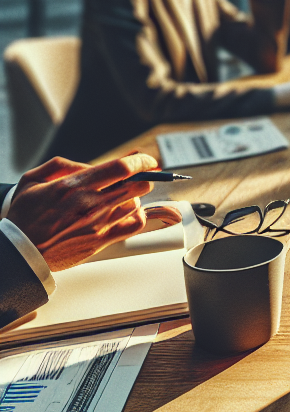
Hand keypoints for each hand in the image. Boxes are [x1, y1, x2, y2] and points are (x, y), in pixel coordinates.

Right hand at [7, 154, 163, 270]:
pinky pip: (134, 225)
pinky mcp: (102, 240)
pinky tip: (128, 212)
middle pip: (137, 185)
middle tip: (137, 177)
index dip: (141, 161)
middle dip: (142, 177)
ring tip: (121, 196)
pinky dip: (138, 216)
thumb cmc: (25, 215)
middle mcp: (91, 203)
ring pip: (136, 203)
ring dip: (135, 196)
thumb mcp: (33, 179)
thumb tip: (89, 165)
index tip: (148, 160)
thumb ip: (62, 166)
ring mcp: (99, 223)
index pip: (121, 168)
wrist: (21, 251)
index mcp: (75, 185)